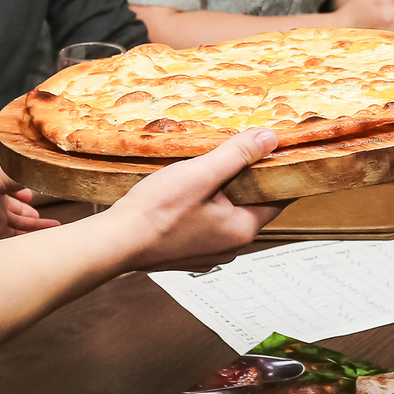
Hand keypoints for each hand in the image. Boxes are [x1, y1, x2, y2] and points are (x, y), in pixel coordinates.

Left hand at [0, 146, 53, 239]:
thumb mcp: (22, 164)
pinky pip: (12, 236)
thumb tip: (50, 172)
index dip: (22, 191)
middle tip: (41, 216)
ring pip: (16, 223)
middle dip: (28, 212)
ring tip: (52, 228)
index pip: (11, 187)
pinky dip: (28, 237)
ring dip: (33, 226)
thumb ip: (36, 171)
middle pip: (14, 208)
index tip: (33, 193)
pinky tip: (43, 236)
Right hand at [106, 128, 282, 271]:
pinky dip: (201, 210)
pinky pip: (205, 227)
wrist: (116, 242)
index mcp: (241, 230)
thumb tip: (270, 139)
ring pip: (226, 216)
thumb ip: (237, 155)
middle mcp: (230, 248)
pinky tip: (184, 196)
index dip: (275, 173)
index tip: (271, 152)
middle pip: (250, 206)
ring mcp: (208, 254)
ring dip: (220, 196)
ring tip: (203, 173)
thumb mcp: (201, 173)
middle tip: (230, 155)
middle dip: (243, 181)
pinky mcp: (187, 254)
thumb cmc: (155, 212)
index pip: (276, 199)